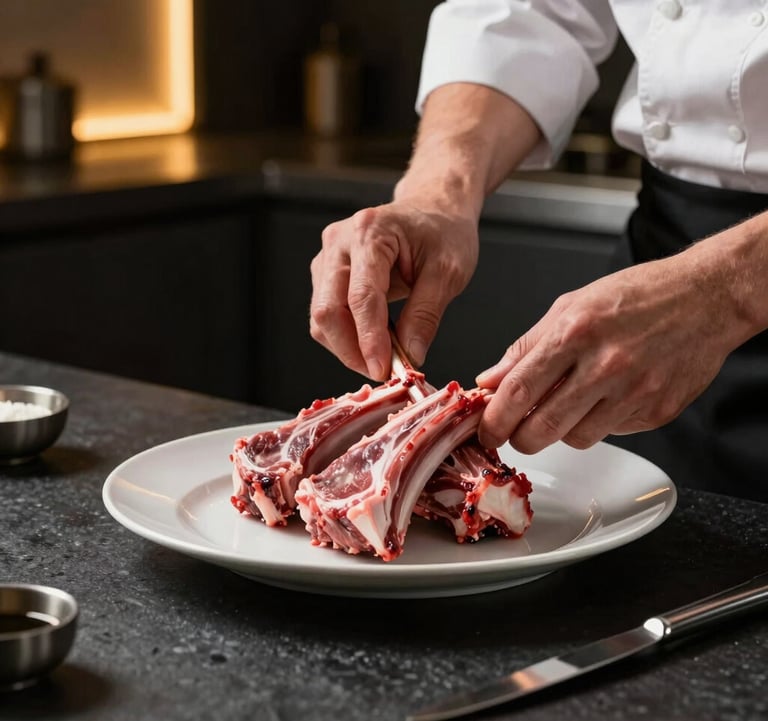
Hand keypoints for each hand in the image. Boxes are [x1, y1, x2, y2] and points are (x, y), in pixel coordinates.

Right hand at [310, 201, 478, 379]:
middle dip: (352, 350)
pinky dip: (347, 337)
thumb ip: (426, 315)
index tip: (383, 370)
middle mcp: (339, 242)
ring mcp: (328, 258)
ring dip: (348, 347)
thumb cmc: (443, 234)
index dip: (369, 339)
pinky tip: (374, 341)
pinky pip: (328, 315)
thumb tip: (410, 356)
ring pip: (323, 318)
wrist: (433, 210)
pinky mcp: (326, 274)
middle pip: (328, 310)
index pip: (361, 296)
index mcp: (370, 232)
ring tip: (385, 356)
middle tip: (384, 371)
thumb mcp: (449, 272)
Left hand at [475, 247, 749, 453]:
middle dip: (520, 438)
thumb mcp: (570, 306)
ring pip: (576, 439)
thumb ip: (526, 347)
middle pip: (542, 429)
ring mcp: (634, 392)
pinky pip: (612, 434)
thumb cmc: (637, 296)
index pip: (518, 392)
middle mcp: (605, 365)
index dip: (494, 421)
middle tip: (517, 431)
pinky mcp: (657, 411)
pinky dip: (599, 423)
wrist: (706, 297)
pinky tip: (606, 398)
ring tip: (570, 403)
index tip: (486, 430)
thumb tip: (491, 380)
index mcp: (575, 332)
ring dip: (562, 430)